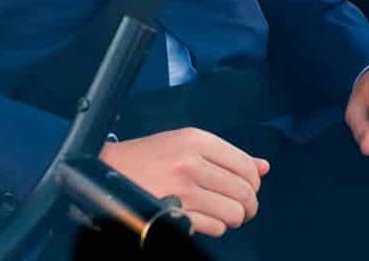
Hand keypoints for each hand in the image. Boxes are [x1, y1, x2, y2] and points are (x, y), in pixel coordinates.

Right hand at [100, 128, 269, 237]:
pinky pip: (216, 228)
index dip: (252, 182)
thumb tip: (264, 167)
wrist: (104, 174)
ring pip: (234, 212)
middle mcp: (190, 162)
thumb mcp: (182, 144)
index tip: (246, 188)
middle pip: (244, 191)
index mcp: (194, 139)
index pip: (246, 165)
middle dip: (246, 205)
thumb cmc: (143, 159)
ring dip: (231, 218)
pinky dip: (214, 228)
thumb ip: (225, 155)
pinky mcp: (177, 214)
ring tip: (218, 213)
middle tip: (238, 207)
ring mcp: (183, 190)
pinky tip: (200, 218)